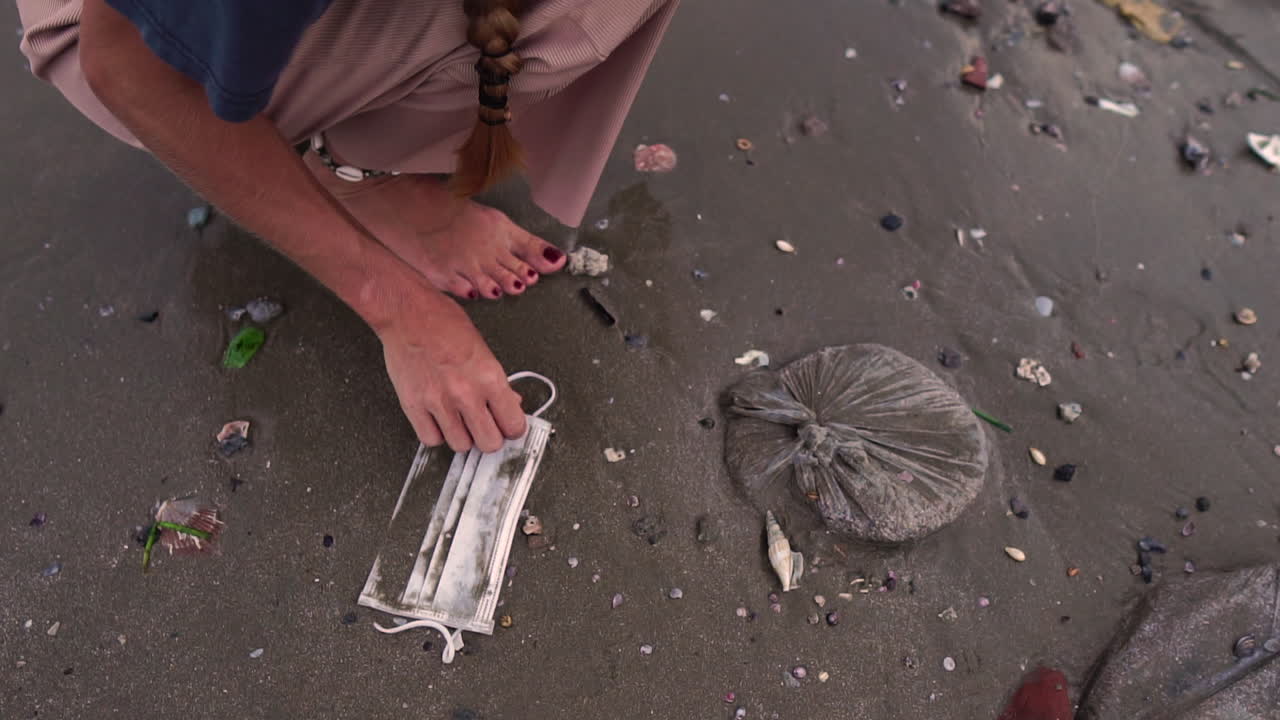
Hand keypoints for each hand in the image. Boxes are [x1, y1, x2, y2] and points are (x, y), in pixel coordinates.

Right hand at [376, 282, 526, 452]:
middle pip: (490, 443)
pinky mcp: (413, 405)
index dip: (513, 429)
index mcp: (489, 376)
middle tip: (486, 426)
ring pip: (461, 446)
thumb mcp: (482, 347)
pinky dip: (437, 434)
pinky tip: (439, 421)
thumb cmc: (442, 321)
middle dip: (490, 437)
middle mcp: (466, 393)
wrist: (406, 311)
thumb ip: (496, 381)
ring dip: (463, 436)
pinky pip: (431, 439)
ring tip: (461, 421)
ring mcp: (438, 402)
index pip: (514, 425)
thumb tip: (509, 403)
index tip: (508, 426)